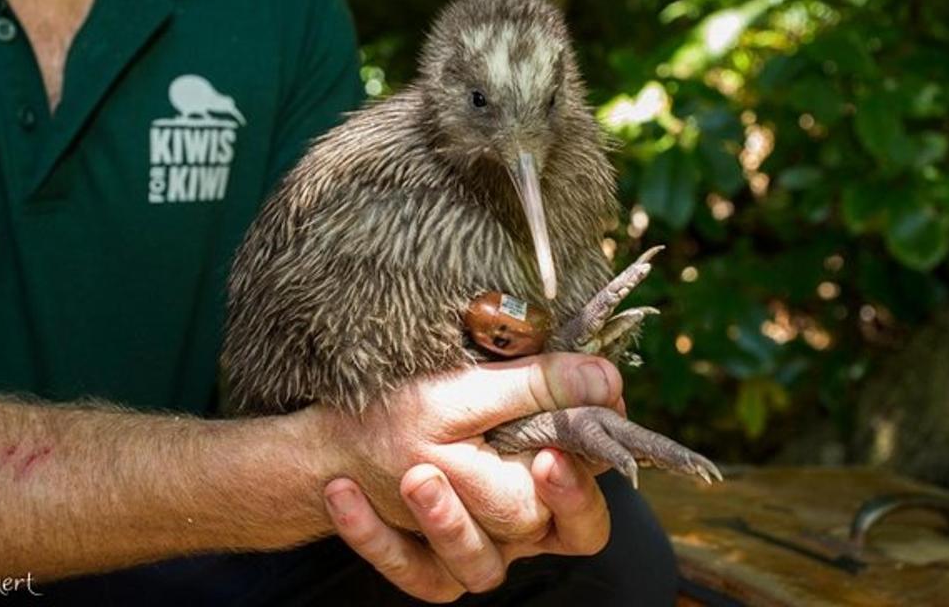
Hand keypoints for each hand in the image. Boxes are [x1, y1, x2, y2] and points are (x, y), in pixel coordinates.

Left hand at [318, 353, 626, 598]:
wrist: (340, 443)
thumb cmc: (417, 405)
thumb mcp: (470, 390)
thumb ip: (537, 387)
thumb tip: (608, 376)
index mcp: (545, 478)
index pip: (589, 493)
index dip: (579, 481)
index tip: (554, 452)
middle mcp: (523, 525)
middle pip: (568, 539)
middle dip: (546, 505)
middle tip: (532, 465)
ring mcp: (476, 553)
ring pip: (483, 566)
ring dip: (448, 523)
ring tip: (417, 477)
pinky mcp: (426, 572)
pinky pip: (409, 570)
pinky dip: (373, 537)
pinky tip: (343, 493)